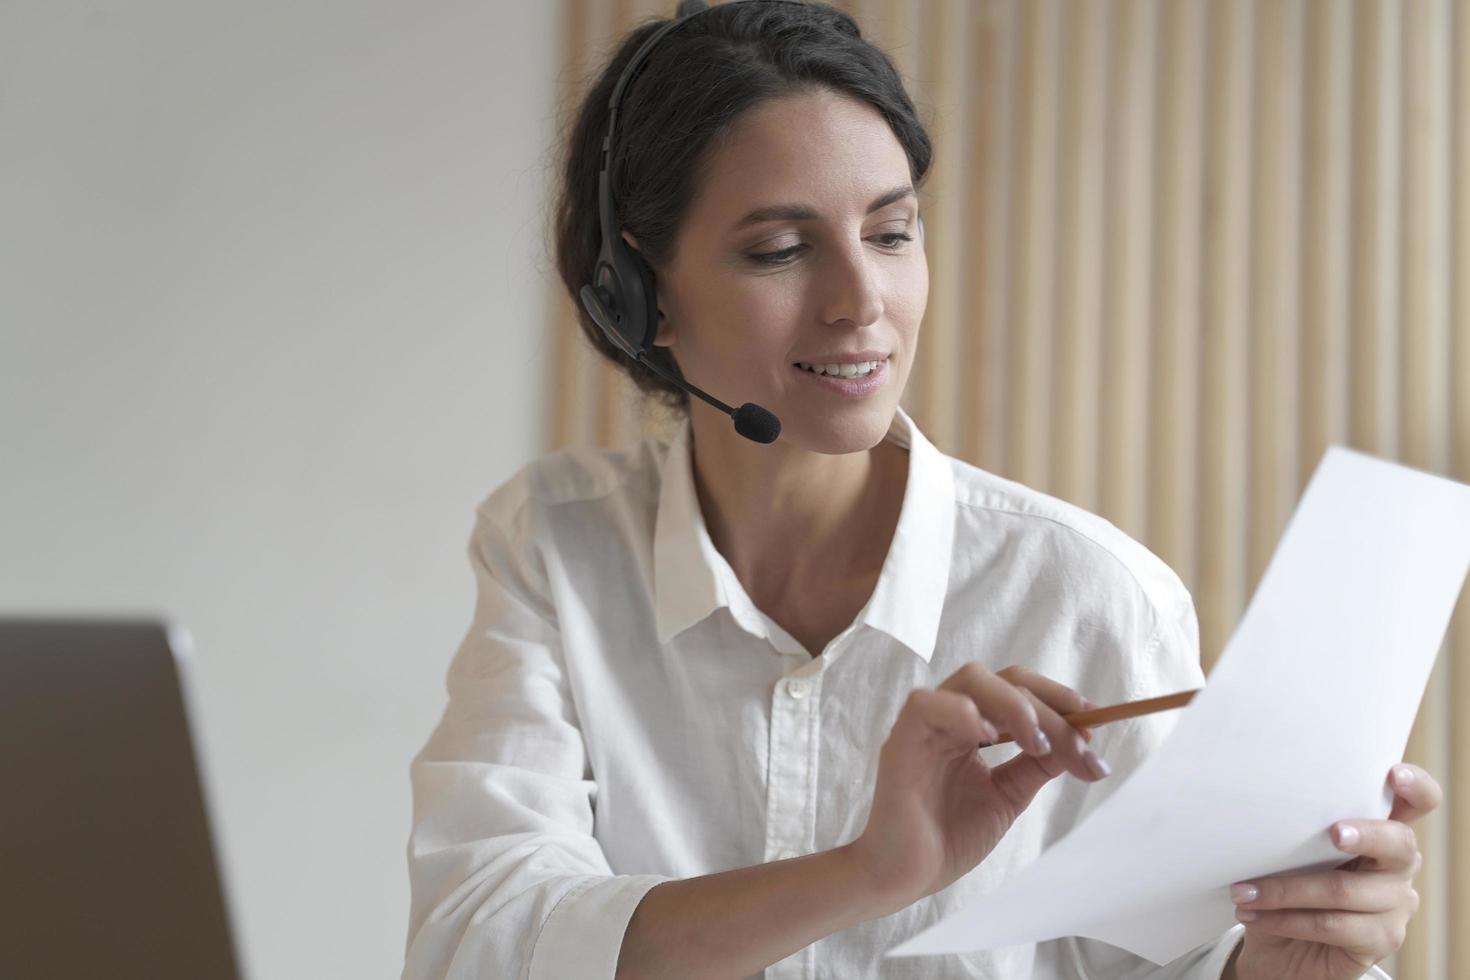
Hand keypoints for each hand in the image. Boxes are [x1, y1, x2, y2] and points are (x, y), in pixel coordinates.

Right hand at [846, 663, 1109, 911]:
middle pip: (1005, 680)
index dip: (1058, 699)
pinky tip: (985, 737)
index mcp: (972, 726)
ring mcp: (925, 726)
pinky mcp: (902, 741)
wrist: (906, 877)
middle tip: (1081, 745)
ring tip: (1036, 742)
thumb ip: (1036, 766)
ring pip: (972, 679)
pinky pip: (926, 705)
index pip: (1019, 689)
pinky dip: (960, 712)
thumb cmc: (948, 838)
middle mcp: (950, 717)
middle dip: (1051, 708)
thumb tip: (1081, 743)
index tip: (1095, 724)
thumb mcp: (1007, 796)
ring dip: (1015, 705)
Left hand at [1226, 762, 1439, 979]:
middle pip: (1398, 844)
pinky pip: (1331, 925)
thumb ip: (1295, 828)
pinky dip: (1285, 919)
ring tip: (1242, 891)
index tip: (1394, 774)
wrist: (1281, 952)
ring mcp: (1396, 904)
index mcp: (1380, 830)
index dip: (1415, 787)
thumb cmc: (1286, 886)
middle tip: (1334, 833)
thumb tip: (1257, 804)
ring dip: (1284, 889)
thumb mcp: (1288, 851)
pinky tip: (1255, 916)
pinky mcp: (1382, 940)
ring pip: (1343, 889)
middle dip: (1365, 835)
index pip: (1416, 803)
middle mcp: (1398, 865)